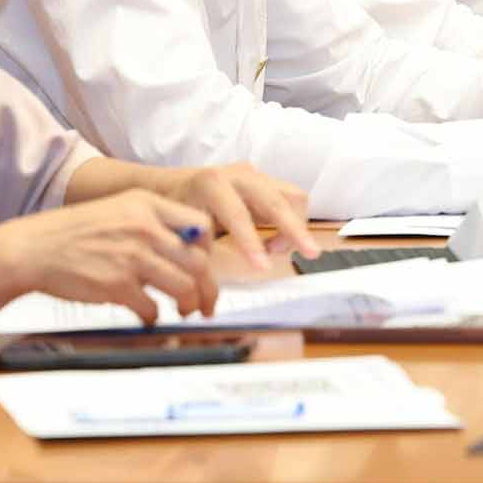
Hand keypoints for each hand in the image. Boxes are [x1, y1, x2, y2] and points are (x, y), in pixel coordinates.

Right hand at [0, 189, 219, 324]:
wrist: (33, 248)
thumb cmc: (75, 232)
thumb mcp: (119, 209)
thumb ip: (153, 222)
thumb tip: (187, 248)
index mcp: (147, 204)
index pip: (201, 226)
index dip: (209, 251)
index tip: (205, 266)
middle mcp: (144, 227)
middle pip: (199, 262)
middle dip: (208, 288)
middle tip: (205, 303)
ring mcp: (131, 256)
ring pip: (184, 287)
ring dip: (188, 305)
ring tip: (183, 311)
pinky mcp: (117, 285)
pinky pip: (152, 308)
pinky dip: (154, 317)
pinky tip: (147, 316)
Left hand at [156, 163, 318, 270]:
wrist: (173, 187)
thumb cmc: (177, 214)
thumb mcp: (182, 239)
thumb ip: (197, 270)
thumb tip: (204, 307)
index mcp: (211, 185)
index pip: (237, 214)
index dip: (251, 242)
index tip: (263, 268)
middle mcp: (238, 175)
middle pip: (277, 198)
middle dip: (294, 228)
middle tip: (309, 254)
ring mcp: (256, 176)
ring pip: (293, 196)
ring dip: (293, 227)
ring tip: (273, 251)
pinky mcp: (268, 183)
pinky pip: (291, 201)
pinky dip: (290, 224)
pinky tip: (270, 243)